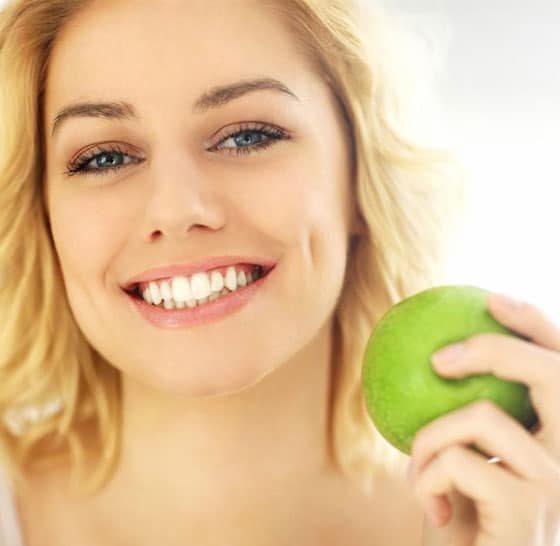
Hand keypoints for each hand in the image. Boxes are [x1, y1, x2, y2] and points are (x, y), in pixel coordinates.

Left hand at [407, 292, 559, 545]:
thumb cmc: (466, 521)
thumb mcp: (461, 461)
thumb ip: (462, 421)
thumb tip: (429, 361)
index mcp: (559, 439)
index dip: (536, 324)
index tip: (491, 298)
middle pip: (553, 373)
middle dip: (494, 349)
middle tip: (440, 357)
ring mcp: (559, 483)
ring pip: (481, 416)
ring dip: (430, 439)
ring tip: (419, 474)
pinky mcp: (529, 509)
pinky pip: (455, 459)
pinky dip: (425, 478)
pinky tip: (434, 509)